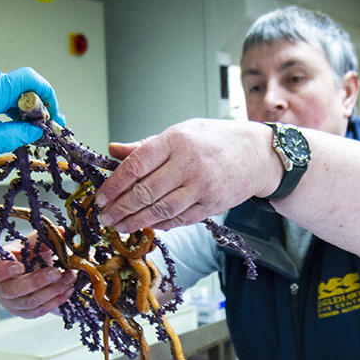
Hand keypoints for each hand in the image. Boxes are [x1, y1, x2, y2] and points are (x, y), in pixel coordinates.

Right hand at [0, 237, 76, 318]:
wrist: (34, 271)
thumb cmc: (26, 256)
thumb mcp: (31, 243)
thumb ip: (43, 237)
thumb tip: (61, 232)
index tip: (19, 266)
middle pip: (12, 290)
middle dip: (36, 282)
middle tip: (56, 272)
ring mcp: (11, 303)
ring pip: (30, 302)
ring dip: (53, 290)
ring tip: (70, 277)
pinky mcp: (25, 313)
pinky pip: (41, 310)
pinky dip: (57, 299)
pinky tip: (68, 288)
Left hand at [94, 119, 277, 232]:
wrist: (258, 154)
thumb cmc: (215, 140)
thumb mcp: (180, 132)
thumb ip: (146, 145)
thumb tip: (113, 150)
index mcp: (176, 141)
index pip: (136, 165)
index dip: (114, 185)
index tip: (101, 197)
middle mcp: (188, 164)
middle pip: (146, 192)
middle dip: (121, 208)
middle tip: (105, 217)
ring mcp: (202, 187)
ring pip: (161, 210)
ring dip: (136, 221)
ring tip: (119, 227)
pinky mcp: (212, 205)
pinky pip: (180, 220)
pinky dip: (161, 224)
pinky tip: (146, 226)